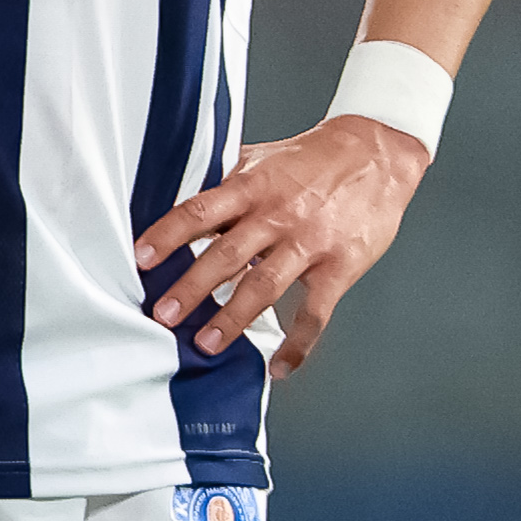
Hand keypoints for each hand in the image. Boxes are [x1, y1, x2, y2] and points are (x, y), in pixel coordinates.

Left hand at [134, 112, 425, 380]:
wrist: (378, 153)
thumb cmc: (316, 157)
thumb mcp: (264, 158)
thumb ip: (225, 178)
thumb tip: (177, 191)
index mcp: (253, 186)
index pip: (202, 210)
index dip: (169, 234)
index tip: (142, 258)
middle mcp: (278, 214)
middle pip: (227, 253)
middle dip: (193, 287)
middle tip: (164, 315)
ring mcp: (309, 242)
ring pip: (265, 285)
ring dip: (233, 318)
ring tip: (206, 345)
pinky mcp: (339, 267)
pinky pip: (315, 313)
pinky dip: (297, 344)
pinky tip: (279, 367)